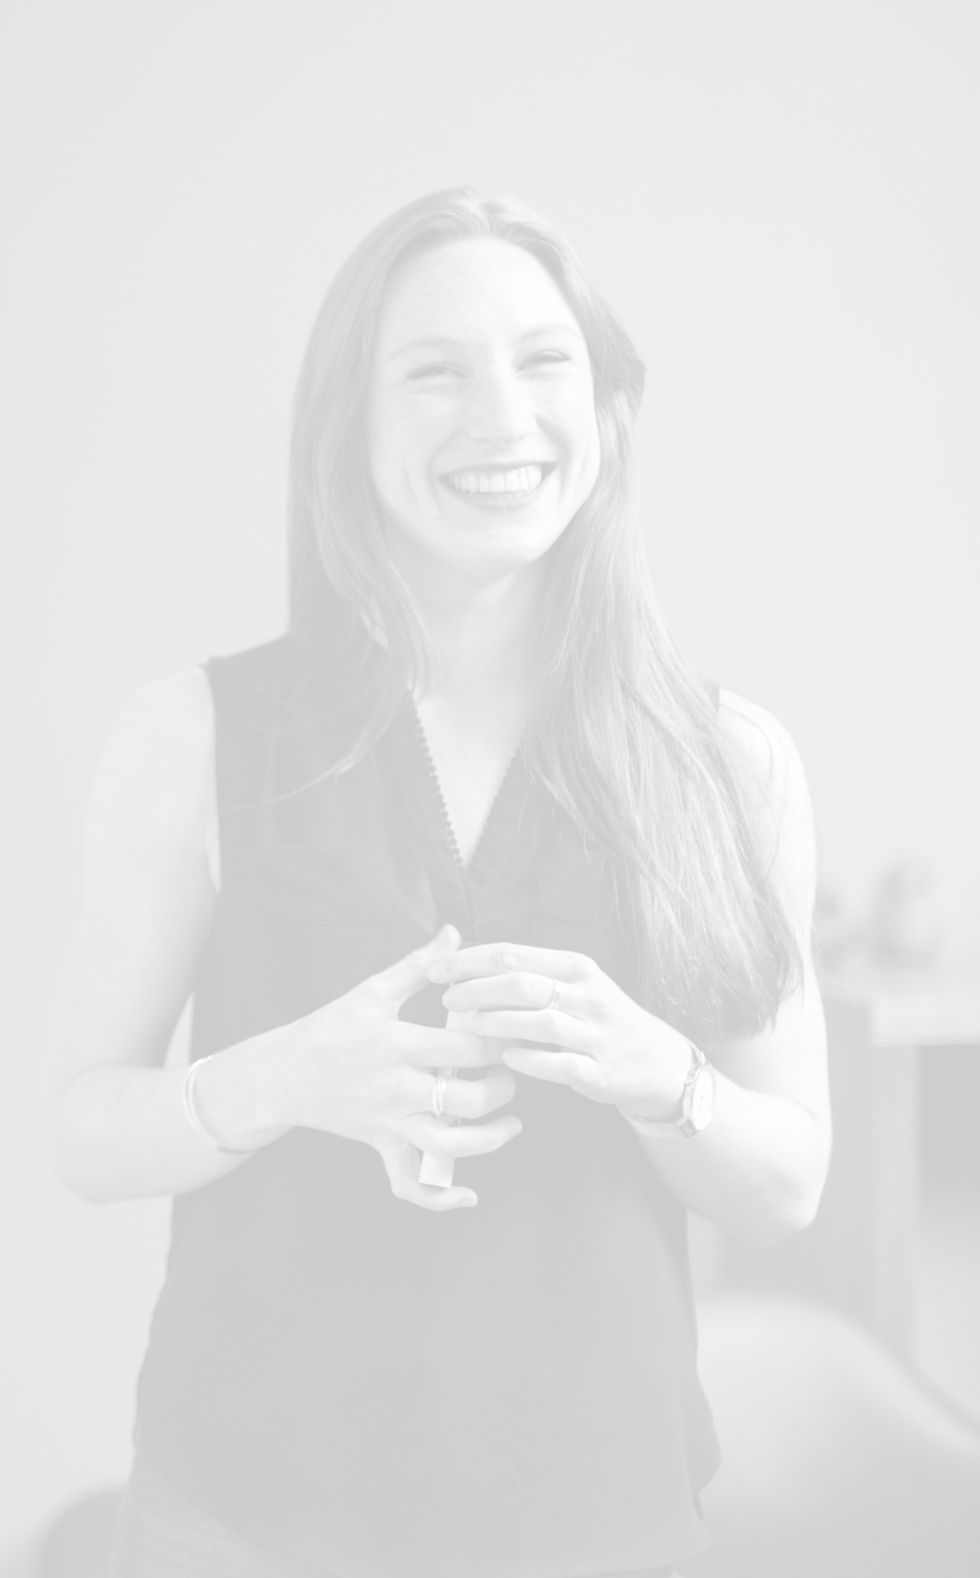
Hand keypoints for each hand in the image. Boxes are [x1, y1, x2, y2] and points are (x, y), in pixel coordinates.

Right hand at [273, 926, 520, 1210]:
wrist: (284, 1074)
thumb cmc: (330, 1027)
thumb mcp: (372, 991)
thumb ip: (419, 965)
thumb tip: (453, 933)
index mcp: (397, 1044)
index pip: (464, 1049)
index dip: (498, 1043)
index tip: (512, 1032)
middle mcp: (396, 1088)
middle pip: (465, 1101)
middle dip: (501, 1090)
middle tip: (512, 1074)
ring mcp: (389, 1123)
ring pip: (448, 1147)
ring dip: (488, 1141)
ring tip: (511, 1124)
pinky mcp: (381, 1147)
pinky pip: (409, 1185)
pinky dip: (440, 1199)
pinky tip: (468, 1195)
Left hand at [428, 942, 691, 1119]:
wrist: (655, 1060)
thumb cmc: (599, 1018)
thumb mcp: (573, 985)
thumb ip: (528, 975)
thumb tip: (467, 966)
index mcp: (575, 967)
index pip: (513, 955)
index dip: (469, 960)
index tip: (436, 969)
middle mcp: (587, 994)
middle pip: (522, 984)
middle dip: (476, 990)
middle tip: (446, 998)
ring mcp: (595, 1033)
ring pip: (540, 1021)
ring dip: (497, 1023)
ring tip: (466, 1026)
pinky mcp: (599, 1070)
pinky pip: (560, 1064)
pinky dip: (530, 1060)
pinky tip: (506, 1059)